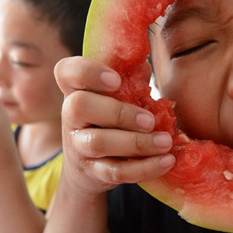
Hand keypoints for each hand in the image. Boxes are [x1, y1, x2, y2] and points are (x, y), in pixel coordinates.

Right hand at [53, 56, 174, 195]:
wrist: (89, 165)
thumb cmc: (108, 118)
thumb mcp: (115, 95)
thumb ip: (129, 77)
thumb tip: (144, 61)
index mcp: (76, 90)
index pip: (66, 71)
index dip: (88, 72)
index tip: (116, 80)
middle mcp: (71, 116)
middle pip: (79, 106)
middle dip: (118, 112)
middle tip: (150, 120)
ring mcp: (79, 145)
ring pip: (98, 142)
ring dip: (136, 143)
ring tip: (165, 142)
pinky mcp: (93, 171)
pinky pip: (115, 171)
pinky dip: (144, 167)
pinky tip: (167, 161)